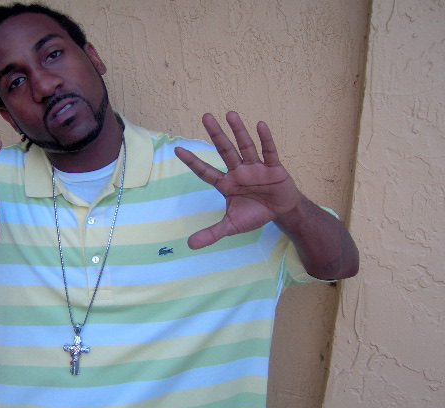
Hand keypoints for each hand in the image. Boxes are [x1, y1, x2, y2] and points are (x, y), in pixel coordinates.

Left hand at [175, 111, 301, 248]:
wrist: (280, 212)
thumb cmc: (254, 214)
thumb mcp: (231, 226)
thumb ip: (212, 233)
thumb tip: (189, 245)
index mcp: (226, 184)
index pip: (205, 171)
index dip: (192, 161)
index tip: (176, 149)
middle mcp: (238, 171)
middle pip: (225, 150)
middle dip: (216, 134)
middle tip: (205, 116)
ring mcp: (255, 167)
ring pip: (245, 146)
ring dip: (239, 131)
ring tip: (230, 113)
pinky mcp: (274, 168)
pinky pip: (269, 152)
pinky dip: (265, 139)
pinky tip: (259, 125)